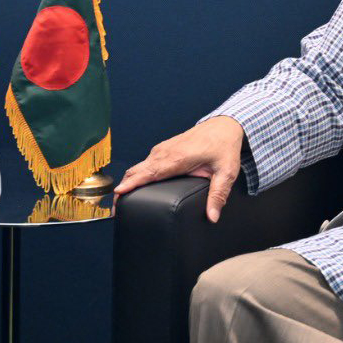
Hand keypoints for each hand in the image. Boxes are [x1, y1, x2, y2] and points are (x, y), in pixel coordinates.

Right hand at [115, 115, 245, 221]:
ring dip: (128, 181)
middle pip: (136, 171)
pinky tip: (134, 185)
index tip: (119, 193)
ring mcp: (162, 149)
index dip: (132, 183)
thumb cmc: (224, 147)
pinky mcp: (163, 149)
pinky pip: (144, 163)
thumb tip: (213, 216)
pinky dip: (135, 174)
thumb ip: (218, 195)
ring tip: (121, 200)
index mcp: (177, 158)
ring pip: (138, 166)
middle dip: (123, 188)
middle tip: (116, 209)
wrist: (224, 126)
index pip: (149, 172)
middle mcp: (165, 152)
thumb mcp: (225, 172)